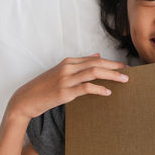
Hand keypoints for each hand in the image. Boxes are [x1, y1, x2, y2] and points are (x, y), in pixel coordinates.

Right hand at [7, 53, 128, 119]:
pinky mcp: (64, 92)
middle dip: (115, 67)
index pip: (94, 59)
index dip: (111, 62)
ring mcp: (66, 79)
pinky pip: (86, 88)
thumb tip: (97, 55)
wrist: (25, 99)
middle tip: (128, 71)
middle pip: (97, 63)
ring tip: (124, 80)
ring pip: (94, 72)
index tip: (123, 66)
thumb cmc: (45, 86)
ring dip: (111, 75)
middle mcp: (68, 68)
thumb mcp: (62, 71)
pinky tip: (108, 92)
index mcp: (68, 62)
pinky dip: (99, 89)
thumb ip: (80, 63)